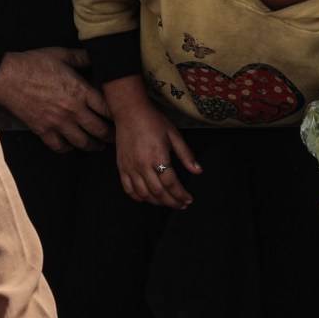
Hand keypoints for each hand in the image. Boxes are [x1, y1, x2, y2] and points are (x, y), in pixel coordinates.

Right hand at [0, 47, 111, 151]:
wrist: (6, 76)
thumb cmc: (33, 63)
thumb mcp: (61, 54)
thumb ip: (82, 57)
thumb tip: (96, 55)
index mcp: (81, 91)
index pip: (108, 109)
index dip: (118, 115)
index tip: (123, 117)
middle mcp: (73, 110)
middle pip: (100, 130)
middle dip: (111, 135)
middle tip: (116, 137)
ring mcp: (58, 123)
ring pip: (83, 143)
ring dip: (93, 146)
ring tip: (98, 145)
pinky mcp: (43, 131)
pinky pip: (60, 147)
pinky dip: (68, 148)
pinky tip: (71, 145)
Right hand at [105, 76, 201, 208]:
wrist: (129, 112)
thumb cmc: (153, 121)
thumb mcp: (174, 135)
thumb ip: (186, 155)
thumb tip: (197, 171)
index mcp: (157, 156)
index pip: (171, 183)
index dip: (181, 195)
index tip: (188, 199)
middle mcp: (142, 165)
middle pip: (158, 192)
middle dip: (172, 202)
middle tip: (181, 205)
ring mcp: (130, 168)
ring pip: (144, 194)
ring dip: (157, 202)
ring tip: (168, 202)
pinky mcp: (121, 168)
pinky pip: (129, 189)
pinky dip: (139, 197)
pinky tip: (148, 198)